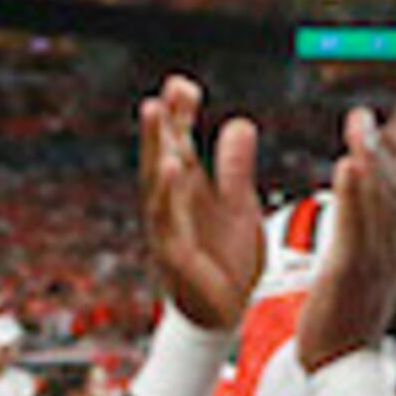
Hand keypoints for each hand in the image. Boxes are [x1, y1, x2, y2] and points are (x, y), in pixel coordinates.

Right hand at [139, 75, 261, 330]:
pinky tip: (172, 167)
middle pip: (163, 159)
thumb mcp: (238, 203)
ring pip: (158, 184)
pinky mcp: (174, 254)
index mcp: (188, 193)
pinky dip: (168, 193)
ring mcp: (169, 230)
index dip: (180, 117)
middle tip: (160, 91)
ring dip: (157, 148)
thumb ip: (235, 166)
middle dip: (161, 126)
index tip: (181, 83)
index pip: (181, 147)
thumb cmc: (226, 257)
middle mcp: (173, 207)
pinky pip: (168, 220)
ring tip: (157, 114)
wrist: (226, 311)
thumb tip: (238, 122)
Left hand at [296, 108, 395, 370]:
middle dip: (377, 150)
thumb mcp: (364, 285)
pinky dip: (355, 193)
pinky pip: (355, 225)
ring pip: (376, 203)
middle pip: (389, 192)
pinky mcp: (352, 272)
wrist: (341, 372)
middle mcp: (388, 252)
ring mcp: (373, 261)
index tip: (375, 133)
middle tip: (364, 116)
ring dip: (369, 159)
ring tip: (359, 128)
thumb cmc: (344, 332)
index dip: (386, 163)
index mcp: (389, 254)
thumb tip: (368, 235)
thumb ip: (369, 254)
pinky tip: (349, 165)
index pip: (393, 199)